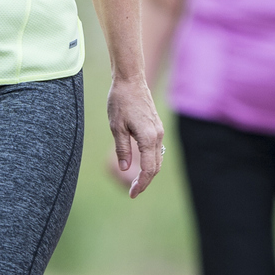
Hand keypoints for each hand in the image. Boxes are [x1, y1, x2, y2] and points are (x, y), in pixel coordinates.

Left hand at [108, 77, 165, 198]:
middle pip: (155, 167)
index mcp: (148, 137)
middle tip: (132, 192)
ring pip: (157, 159)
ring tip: (136, 183)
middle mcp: (157, 135)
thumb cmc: (121, 101)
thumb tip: (124, 169)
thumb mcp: (116, 127)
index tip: (132, 194)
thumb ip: (122, 149)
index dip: (141, 184)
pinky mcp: (156, 127)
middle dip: (145, 181)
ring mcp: (158, 130)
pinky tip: (140, 165)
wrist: (131, 80)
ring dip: (149, 172)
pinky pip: (156, 149)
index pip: (148, 169)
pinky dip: (150, 161)